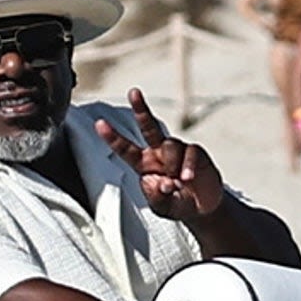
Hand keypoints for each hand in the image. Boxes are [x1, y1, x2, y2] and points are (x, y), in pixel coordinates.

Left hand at [95, 88, 224, 220]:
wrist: (201, 207)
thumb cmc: (175, 203)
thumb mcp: (162, 207)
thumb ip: (158, 197)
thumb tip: (163, 183)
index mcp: (143, 164)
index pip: (124, 148)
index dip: (112, 137)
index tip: (99, 123)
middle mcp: (158, 153)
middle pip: (148, 126)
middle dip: (141, 109)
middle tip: (133, 92)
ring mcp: (177, 151)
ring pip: (170, 145)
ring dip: (173, 165)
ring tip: (179, 182)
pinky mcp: (195, 153)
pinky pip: (190, 153)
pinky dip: (188, 166)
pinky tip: (187, 178)